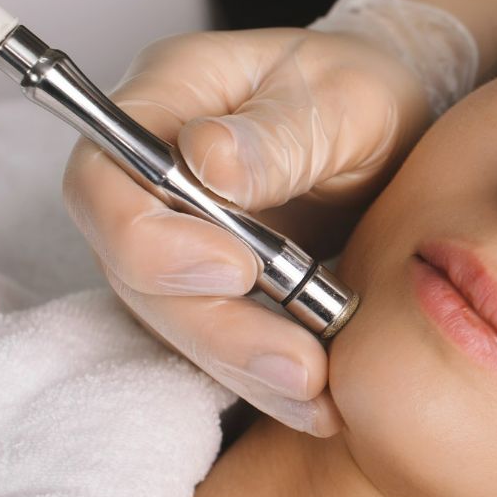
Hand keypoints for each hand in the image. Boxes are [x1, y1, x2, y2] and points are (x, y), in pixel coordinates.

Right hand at [62, 27, 433, 435]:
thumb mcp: (347, 95)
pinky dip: (269, 380)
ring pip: (178, 322)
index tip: (236, 268)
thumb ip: (282, 132)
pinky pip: (222, 345)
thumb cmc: (362, 89)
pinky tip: (320, 407)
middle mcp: (149, 178)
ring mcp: (175, 239)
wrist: (395, 123)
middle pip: (134, 272)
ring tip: (318, 395)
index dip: (151, 240)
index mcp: (163, 103)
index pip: (102, 182)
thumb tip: (208, 164)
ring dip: (244, 368)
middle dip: (214, 328)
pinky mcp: (212, 290)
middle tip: (298, 364)